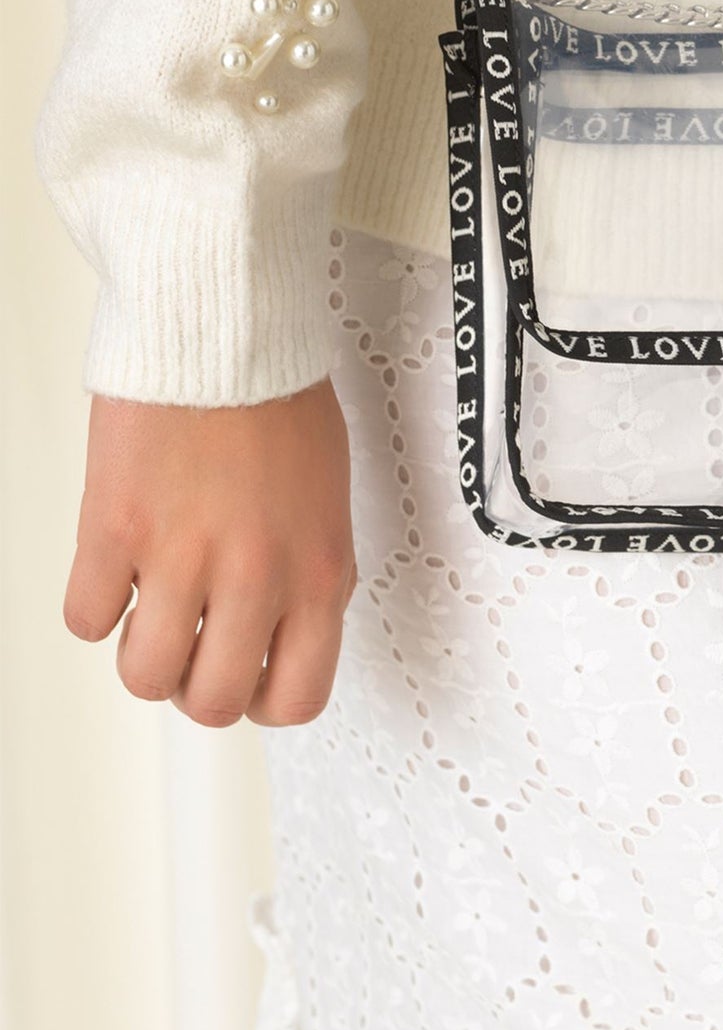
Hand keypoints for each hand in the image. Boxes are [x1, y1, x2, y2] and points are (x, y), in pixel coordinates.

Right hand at [65, 378, 356, 728]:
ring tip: (151, 608)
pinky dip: (95, 605)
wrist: (222, 329)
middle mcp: (256, 576)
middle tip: (190, 646)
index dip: (265, 700)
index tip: (248, 678)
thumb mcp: (328, 498)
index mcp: (320, 571)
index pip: (298, 696)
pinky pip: (87, 618)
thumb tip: (283, 626)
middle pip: (213, 700)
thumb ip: (307, 569)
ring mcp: (183, 557)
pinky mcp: (116, 531)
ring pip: (145, 675)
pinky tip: (115, 569)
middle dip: (196, 685)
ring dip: (142, 652)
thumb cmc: (278, 397)